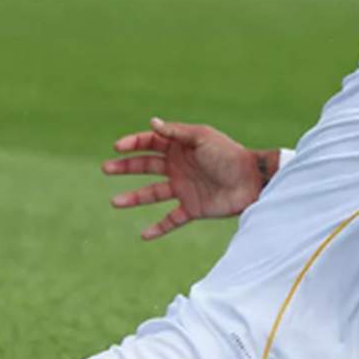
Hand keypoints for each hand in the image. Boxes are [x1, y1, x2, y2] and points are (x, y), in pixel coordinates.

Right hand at [102, 118, 272, 240]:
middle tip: (106, 168)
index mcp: (180, 147)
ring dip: (133, 198)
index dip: (133, 143)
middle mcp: (178, 167)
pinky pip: (171, 220)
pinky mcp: (192, 209)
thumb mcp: (202, 138)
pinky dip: (158, 228)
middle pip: (145, 166)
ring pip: (152, 194)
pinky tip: (144, 235)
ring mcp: (184, 188)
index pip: (151, 143)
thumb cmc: (229, 155)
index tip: (118, 147)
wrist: (253, 182)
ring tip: (115, 202)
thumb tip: (152, 123)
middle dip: (125, 167)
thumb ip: (177, 133)